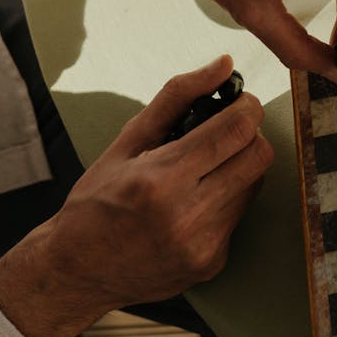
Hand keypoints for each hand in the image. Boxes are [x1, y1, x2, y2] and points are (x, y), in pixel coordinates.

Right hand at [0, 56, 271, 336]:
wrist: (77, 272)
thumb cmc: (96, 203)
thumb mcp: (126, 142)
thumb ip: (177, 97)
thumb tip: (224, 64)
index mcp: (160, 179)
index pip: (237, 130)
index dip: (247, 108)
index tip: (239, 103)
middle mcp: (186, 215)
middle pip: (259, 157)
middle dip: (250, 135)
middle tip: (228, 132)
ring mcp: (203, 244)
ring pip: (254, 185)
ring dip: (239, 168)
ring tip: (205, 168)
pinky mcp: (212, 262)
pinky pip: (240, 215)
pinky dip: (226, 200)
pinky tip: (195, 202)